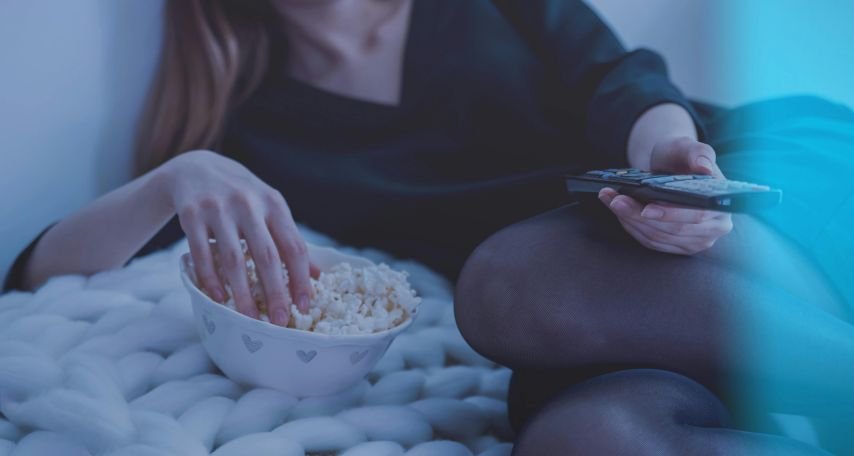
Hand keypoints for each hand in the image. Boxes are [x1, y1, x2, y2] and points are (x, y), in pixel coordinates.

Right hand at [161, 150, 313, 324]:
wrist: (196, 168)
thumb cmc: (241, 196)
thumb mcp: (269, 208)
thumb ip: (289, 238)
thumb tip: (316, 275)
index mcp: (274, 204)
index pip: (294, 246)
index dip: (301, 278)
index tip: (305, 305)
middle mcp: (249, 204)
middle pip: (267, 256)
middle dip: (275, 292)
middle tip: (278, 321)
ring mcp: (218, 209)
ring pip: (233, 259)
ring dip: (242, 293)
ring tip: (249, 318)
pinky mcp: (192, 214)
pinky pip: (202, 254)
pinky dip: (210, 279)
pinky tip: (218, 299)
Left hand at [600, 137, 732, 254]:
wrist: (671, 167)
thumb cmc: (681, 157)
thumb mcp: (688, 147)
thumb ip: (698, 153)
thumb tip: (704, 168)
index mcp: (722, 205)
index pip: (697, 216)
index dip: (670, 215)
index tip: (645, 209)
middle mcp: (714, 228)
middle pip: (672, 230)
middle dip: (639, 215)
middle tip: (616, 199)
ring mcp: (696, 241)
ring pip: (657, 237)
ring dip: (629, 220)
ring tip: (611, 200)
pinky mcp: (677, 246)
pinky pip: (650, 241)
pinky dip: (630, 226)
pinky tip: (618, 210)